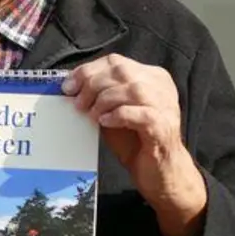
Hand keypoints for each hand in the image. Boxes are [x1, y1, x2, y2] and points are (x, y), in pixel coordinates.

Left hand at [63, 54, 207, 235]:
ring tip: (90, 114)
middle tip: (77, 103)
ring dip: (104, 100)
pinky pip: (140, 113)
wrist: (159, 173)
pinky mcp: (163, 127)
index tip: (68, 86)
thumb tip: (71, 89)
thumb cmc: (135, 141)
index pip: (116, 62)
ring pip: (132, 89)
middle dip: (93, 84)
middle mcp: (162, 87)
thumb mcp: (113, 112)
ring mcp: (166, 107)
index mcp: (151, 77)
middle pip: (122, 72)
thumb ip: (100, 97)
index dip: (89, 70)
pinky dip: (118, 115)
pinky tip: (104, 123)